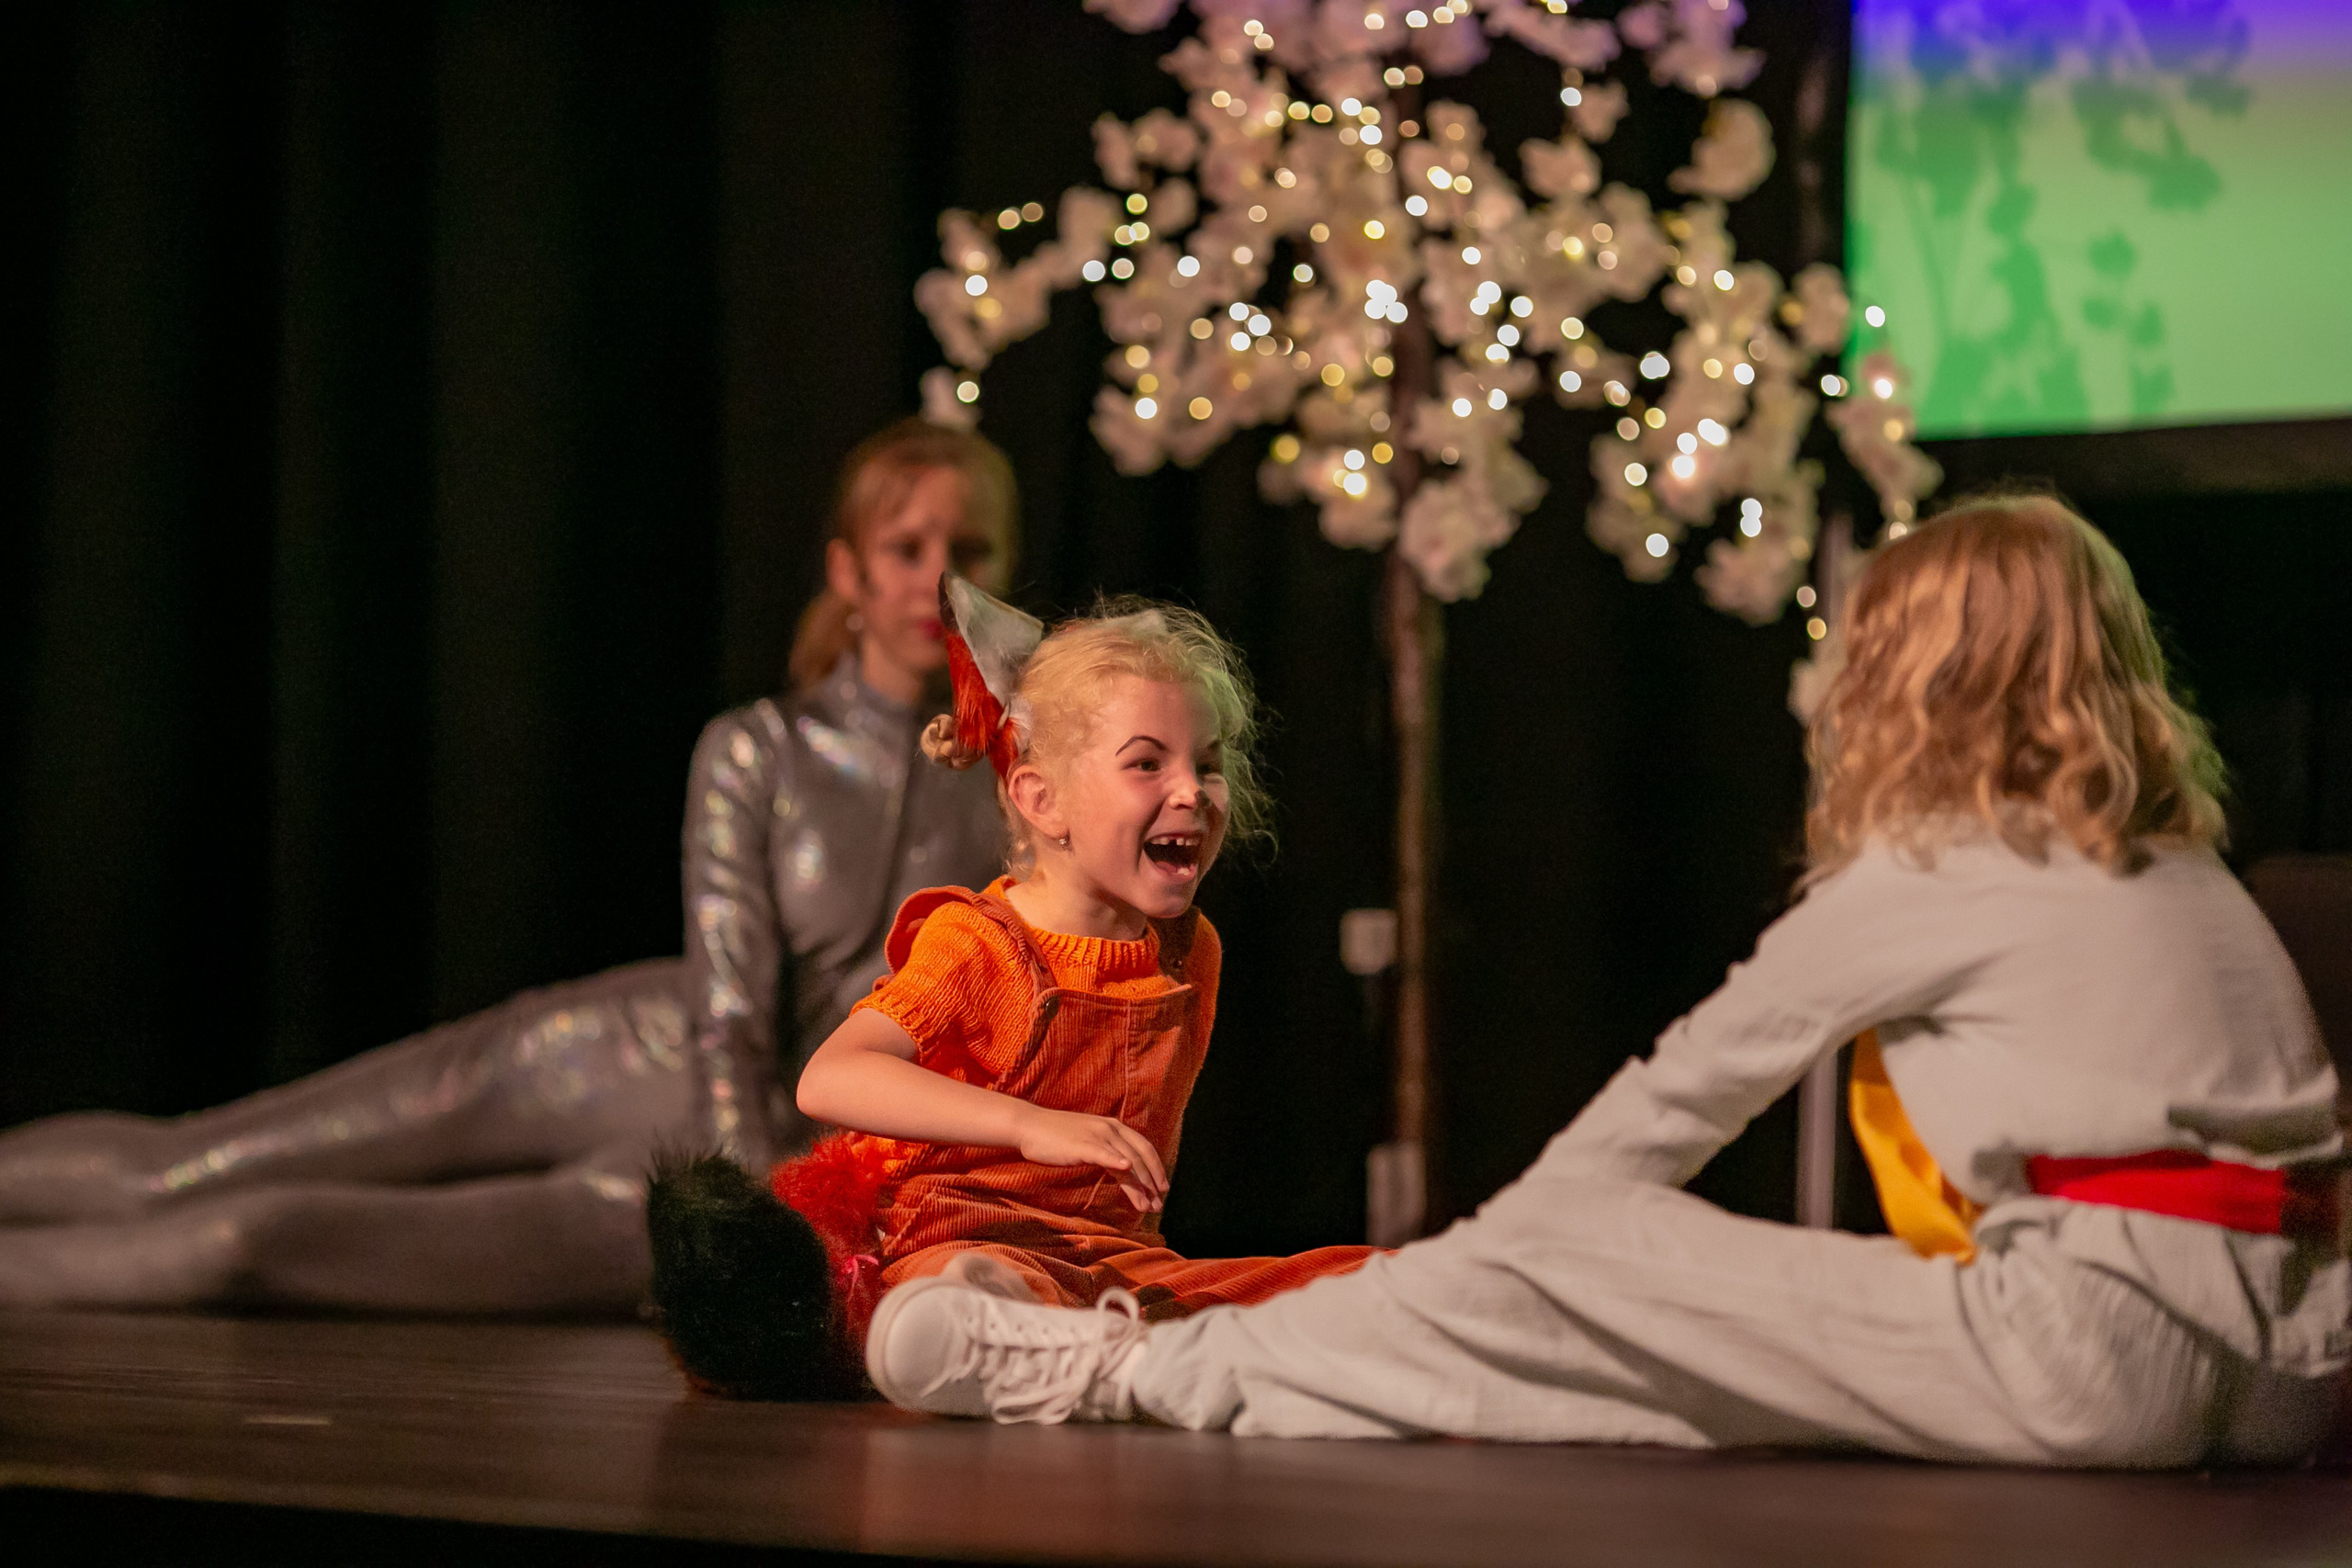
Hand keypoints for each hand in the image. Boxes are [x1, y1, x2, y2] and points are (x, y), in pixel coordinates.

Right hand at [1014, 1107, 1169, 1212]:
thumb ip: (1106, 1149)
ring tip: (1146, 1206)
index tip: (1162, 1188)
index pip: (1144, 1147)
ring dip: (1140, 1186)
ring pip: (1128, 1161)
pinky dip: (1117, 1162)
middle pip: (1141, 1156)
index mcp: (1114, 1126)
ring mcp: (1097, 1135)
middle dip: (1152, 1182)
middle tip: (1158, 1205)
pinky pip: (1105, 1154)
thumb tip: (1122, 1167)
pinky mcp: (1083, 1144)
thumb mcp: (1088, 1139)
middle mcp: (1110, 1128)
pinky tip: (1127, 1171)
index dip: (1156, 1168)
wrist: (1029, 1125)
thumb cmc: (1055, 1137)